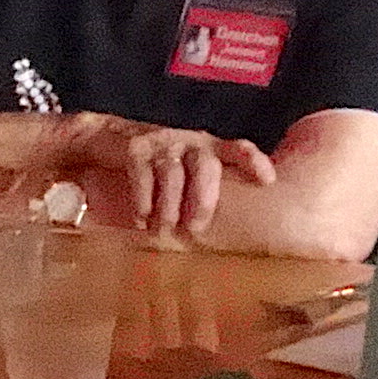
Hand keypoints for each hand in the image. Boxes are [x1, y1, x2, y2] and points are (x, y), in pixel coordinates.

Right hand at [64, 117, 275, 241]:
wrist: (110, 139)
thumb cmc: (159, 168)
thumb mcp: (188, 175)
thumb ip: (205, 194)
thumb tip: (230, 238)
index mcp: (209, 149)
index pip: (237, 148)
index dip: (252, 161)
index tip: (267, 180)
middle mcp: (190, 142)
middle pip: (205, 164)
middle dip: (203, 198)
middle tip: (196, 228)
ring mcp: (163, 142)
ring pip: (172, 171)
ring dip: (169, 204)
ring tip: (164, 229)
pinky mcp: (135, 147)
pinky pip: (142, 171)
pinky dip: (142, 198)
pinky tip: (140, 218)